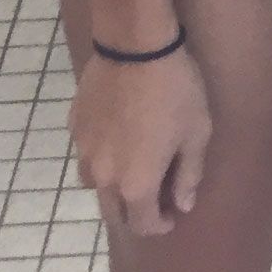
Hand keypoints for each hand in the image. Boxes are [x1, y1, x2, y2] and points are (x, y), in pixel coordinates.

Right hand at [71, 46, 211, 236]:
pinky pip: (86, 152)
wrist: (136, 45)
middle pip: (114, 212)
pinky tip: (117, 135)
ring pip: (95, 184)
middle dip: (134, 212)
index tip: (171, 215)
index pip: (143, 224)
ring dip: (113, 185)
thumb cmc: (175, 90)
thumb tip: (183, 205)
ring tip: (132, 167)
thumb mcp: (196, 132)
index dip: (159, 225)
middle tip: (154, 197)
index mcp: (135, 185)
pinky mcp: (75, 126)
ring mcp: (84, 151)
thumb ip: (189, 174)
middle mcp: (103, 177)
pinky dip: (102, 154)